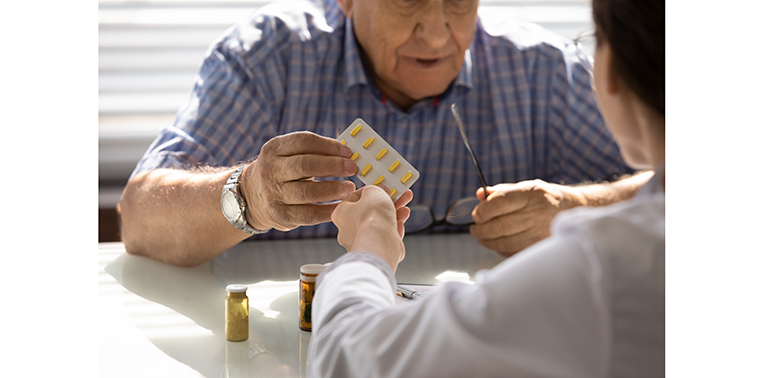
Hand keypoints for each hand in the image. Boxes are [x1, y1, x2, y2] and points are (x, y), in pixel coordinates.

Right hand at [240, 131, 357, 230]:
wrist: (251, 197)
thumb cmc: (281, 171)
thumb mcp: (287, 155)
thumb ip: (313, 152)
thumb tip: (347, 154)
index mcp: (274, 149)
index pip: (303, 141)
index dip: (329, 146)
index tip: (348, 151)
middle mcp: (270, 170)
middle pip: (304, 165)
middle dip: (332, 166)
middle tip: (353, 168)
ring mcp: (273, 194)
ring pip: (307, 192)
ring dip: (332, 189)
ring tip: (349, 188)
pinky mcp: (280, 216)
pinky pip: (308, 215)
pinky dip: (328, 210)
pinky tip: (341, 206)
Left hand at [331, 186, 412, 272]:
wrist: (380, 245)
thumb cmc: (371, 219)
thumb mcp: (374, 192)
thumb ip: (376, 189)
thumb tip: (380, 191)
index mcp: (340, 213)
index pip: (354, 198)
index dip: (370, 191)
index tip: (381, 187)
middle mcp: (347, 229)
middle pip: (369, 212)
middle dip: (386, 203)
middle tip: (398, 196)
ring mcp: (360, 242)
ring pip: (378, 225)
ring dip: (393, 215)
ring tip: (405, 210)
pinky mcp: (372, 251)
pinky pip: (383, 237)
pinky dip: (393, 230)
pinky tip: (400, 224)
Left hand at [470, 179, 581, 255]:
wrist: (574, 210)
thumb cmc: (545, 198)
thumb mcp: (525, 187)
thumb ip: (501, 192)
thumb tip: (480, 195)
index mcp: (531, 194)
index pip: (500, 203)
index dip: (483, 211)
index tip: (477, 215)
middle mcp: (537, 213)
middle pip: (500, 226)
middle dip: (481, 229)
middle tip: (475, 228)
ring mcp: (540, 232)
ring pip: (504, 242)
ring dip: (487, 241)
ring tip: (482, 237)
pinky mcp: (540, 247)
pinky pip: (513, 252)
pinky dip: (500, 249)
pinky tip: (498, 243)